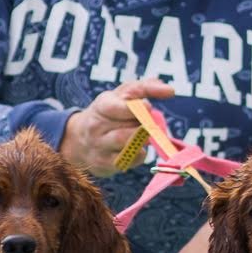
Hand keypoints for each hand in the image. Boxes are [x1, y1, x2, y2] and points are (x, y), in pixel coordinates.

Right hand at [59, 78, 174, 175]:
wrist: (81, 138)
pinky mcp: (104, 164)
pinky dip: (139, 155)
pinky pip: (129, 160)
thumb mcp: (123, 94)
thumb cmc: (111, 112)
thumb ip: (147, 88)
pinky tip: (138, 148)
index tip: (148, 107)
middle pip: (129, 127)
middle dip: (144, 125)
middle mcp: (96, 127)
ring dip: (142, 140)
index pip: (117, 108)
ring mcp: (99, 146)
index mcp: (102, 106)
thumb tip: (170, 91)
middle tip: (149, 123)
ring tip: (145, 135)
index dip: (135, 109)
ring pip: (127, 144)